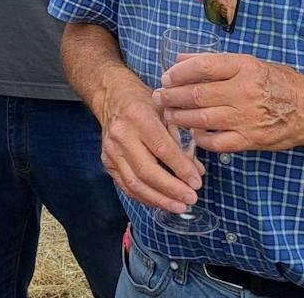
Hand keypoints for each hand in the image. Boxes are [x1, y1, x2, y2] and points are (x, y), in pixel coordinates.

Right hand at [94, 78, 203, 214]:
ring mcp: (111, 151)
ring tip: (179, 206)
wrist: (112, 96)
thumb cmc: (143, 102)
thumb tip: (197, 170)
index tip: (197, 183)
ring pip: (135, 184)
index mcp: (138, 117)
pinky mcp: (107, 162)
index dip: (181, 169)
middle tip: (191, 199)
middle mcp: (121, 135)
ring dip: (159, 199)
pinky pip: (126, 187)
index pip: (162, 149)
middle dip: (171, 189)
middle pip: (146, 171)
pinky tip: (162, 202)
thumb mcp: (167, 111)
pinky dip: (146, 198)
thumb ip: (182, 140)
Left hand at [155, 52, 303, 153]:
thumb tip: (181, 59)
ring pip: (202, 119)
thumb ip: (216, 62)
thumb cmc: (279, 82)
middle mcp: (245, 91)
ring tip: (168, 114)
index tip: (166, 75)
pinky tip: (192, 133)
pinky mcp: (250, 140)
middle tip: (159, 97)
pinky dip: (200, 138)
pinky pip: (216, 142)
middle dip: (172, 96)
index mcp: (245, 67)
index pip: (203, 66)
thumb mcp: (251, 62)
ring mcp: (247, 118)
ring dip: (179, 117)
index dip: (179, 72)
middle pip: (197, 94)